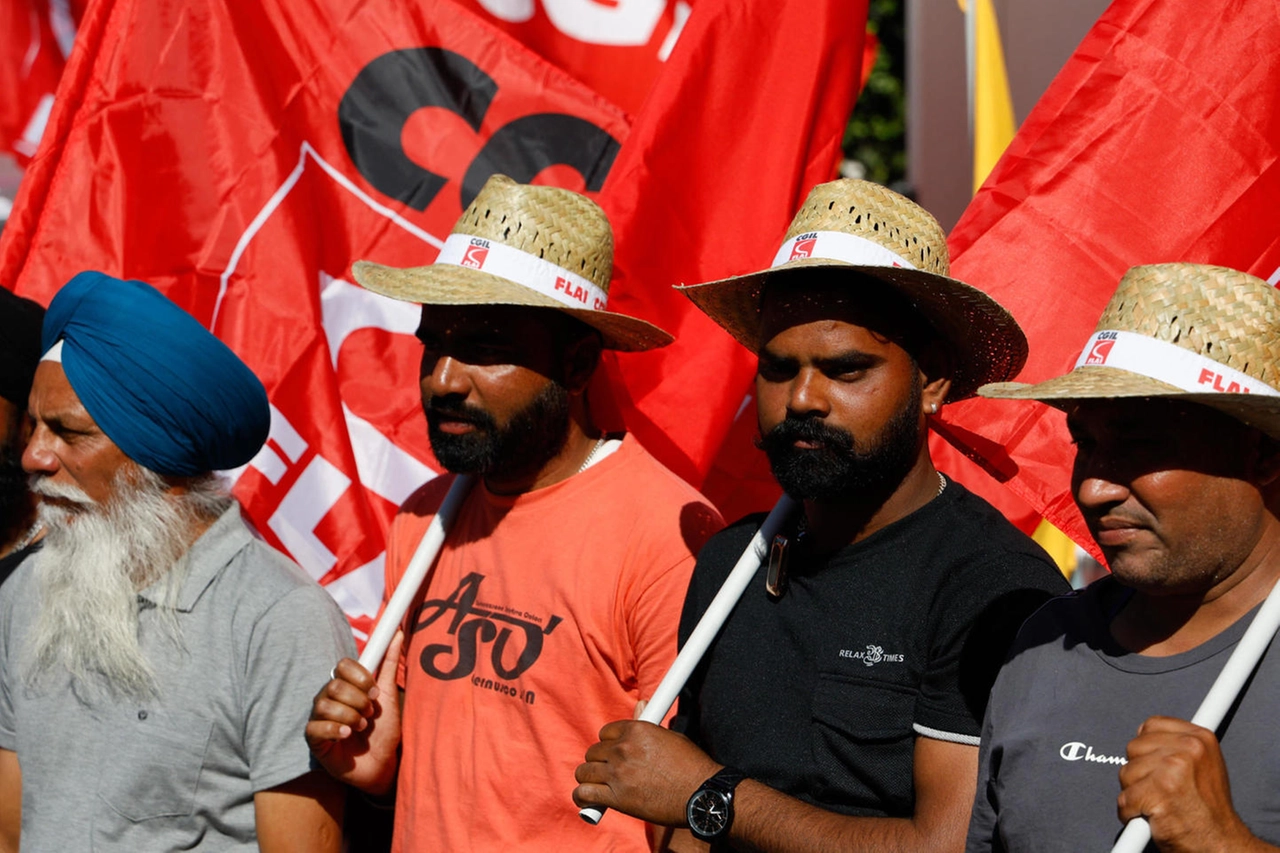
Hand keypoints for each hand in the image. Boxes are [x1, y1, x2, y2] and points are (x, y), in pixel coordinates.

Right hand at [305, 630, 403, 794]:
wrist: (382, 764)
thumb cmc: (383, 730)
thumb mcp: (389, 695)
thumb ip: (389, 664)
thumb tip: (398, 632)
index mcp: (346, 686)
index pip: (342, 666)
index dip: (359, 676)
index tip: (375, 692)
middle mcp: (329, 698)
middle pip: (334, 685)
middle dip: (358, 700)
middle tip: (370, 714)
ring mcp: (320, 718)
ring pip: (325, 704)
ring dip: (349, 716)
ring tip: (361, 727)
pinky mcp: (314, 739)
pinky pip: (315, 727)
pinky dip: (334, 729)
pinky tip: (346, 736)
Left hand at [573, 720, 722, 825]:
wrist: (700, 794)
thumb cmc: (691, 766)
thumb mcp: (671, 737)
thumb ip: (648, 725)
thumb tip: (641, 703)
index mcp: (636, 731)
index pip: (606, 733)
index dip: (608, 744)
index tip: (612, 753)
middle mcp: (623, 749)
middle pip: (593, 752)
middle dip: (599, 762)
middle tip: (607, 772)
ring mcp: (618, 773)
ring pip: (584, 772)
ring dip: (588, 779)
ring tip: (595, 786)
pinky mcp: (616, 798)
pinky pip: (584, 794)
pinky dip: (582, 798)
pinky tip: (587, 801)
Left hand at [1117, 716, 1259, 852]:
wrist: (1221, 843)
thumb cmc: (1209, 810)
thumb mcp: (1205, 765)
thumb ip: (1177, 746)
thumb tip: (1146, 737)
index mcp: (1199, 738)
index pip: (1151, 725)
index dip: (1146, 747)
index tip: (1152, 763)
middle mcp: (1188, 748)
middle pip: (1134, 748)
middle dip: (1139, 771)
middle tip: (1158, 789)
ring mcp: (1173, 770)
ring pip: (1125, 773)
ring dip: (1134, 793)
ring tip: (1158, 804)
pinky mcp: (1158, 793)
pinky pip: (1124, 799)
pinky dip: (1130, 813)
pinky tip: (1150, 817)